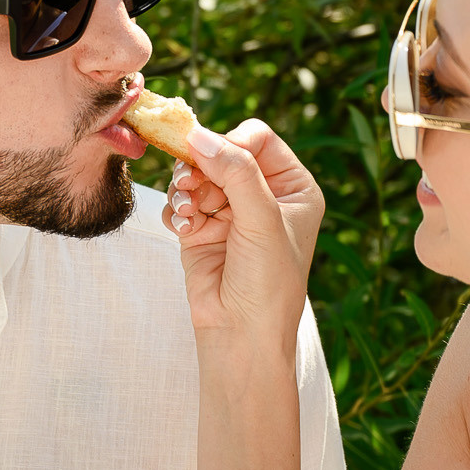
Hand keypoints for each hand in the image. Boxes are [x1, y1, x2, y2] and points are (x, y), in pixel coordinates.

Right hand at [165, 120, 323, 339]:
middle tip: (189, 184)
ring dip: (185, 188)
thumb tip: (199, 134)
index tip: (210, 157)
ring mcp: (230, 212)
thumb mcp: (261, 220)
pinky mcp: (201, 229)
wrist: (241, 335)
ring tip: (187, 211)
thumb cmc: (267, 282)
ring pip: (196, 174)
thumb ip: (235, 172)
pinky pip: (179, 201)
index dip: (231, 142)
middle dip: (202, 167)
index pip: (258, 139)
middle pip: (222, 153)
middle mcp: (263, 196)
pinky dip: (176, 210)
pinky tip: (184, 229)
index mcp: (293, 187)